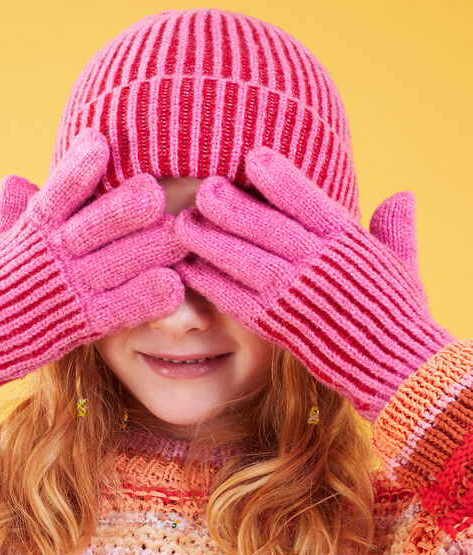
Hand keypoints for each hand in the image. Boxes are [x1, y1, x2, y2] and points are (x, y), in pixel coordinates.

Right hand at [0, 127, 186, 396]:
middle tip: (156, 192)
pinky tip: (173, 288)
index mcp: (34, 228)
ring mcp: (68, 291)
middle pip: (94, 226)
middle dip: (125, 208)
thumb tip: (16, 179)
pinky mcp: (80, 325)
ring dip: (149, 250)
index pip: (56, 193)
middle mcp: (53, 256)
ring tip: (181, 235)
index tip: (99, 143)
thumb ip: (12, 210)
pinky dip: (145, 300)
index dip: (76, 169)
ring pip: (115, 264)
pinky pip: (118, 310)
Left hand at [172, 146, 453, 420]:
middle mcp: (317, 263)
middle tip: (202, 189)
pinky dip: (209, 282)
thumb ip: (395, 229)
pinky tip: (189, 268)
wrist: (394, 365)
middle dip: (228, 205)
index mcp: (346, 240)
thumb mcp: (403, 264)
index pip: (305, 198)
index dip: (277, 176)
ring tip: (182, 224)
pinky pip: (235, 298)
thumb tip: (402, 195)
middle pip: (264, 225)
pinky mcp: (277, 325)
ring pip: (243, 258)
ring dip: (209, 240)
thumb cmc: (398, 312)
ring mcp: (294, 295)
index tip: (252, 158)